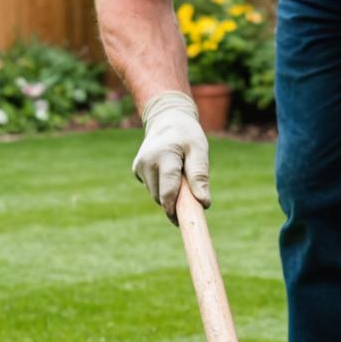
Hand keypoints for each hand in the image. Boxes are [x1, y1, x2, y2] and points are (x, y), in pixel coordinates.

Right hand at [132, 91, 210, 222]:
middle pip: (162, 197)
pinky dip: (163, 188)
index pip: (168, 192)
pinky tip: (168, 174)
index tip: (183, 223)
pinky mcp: (137, 169)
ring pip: (156, 196)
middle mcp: (147, 162)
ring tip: (180, 178)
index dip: (175, 210)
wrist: (167, 119)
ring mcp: (139, 166)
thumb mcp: (199, 151)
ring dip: (170, 195)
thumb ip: (200, 176)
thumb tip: (203, 203)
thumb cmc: (187, 136)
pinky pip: (152, 189)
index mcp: (163, 156)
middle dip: (176, 202)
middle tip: (191, 195)